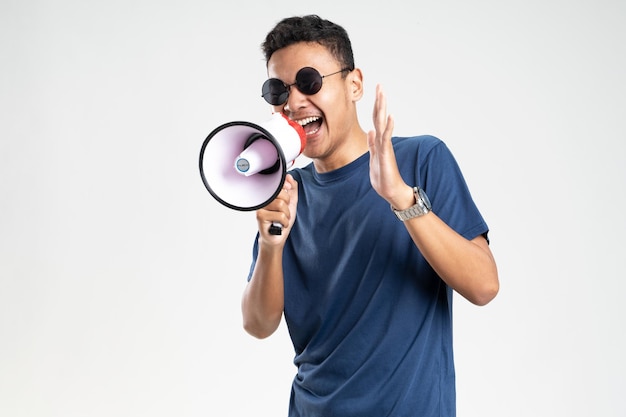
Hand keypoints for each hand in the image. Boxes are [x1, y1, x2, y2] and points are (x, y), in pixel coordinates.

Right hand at [256, 174, 297, 243]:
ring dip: (286, 214)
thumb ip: (292, 189)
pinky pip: (280, 215)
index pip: (276, 183)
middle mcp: (263, 199)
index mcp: (269, 194)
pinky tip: (280, 224)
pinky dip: (284, 221)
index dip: (284, 184)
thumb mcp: (291, 203)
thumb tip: (289, 177)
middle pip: (280, 193)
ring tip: (282, 219)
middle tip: (284, 211)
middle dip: (287, 203)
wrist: (277, 236)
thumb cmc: (281, 220)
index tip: (288, 188)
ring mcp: (260, 207)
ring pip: (281, 204)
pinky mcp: (260, 216)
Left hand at [367, 85, 412, 208]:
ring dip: (382, 108)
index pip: (376, 120)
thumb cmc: (383, 177)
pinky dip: (388, 126)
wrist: (391, 191)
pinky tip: (390, 116)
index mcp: (378, 141)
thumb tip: (370, 131)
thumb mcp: (374, 158)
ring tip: (383, 94)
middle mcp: (382, 141)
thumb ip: (372, 144)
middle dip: (380, 101)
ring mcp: (385, 146)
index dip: (376, 107)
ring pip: (382, 123)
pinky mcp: (386, 153)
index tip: (377, 93)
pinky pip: (386, 138)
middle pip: (380, 117)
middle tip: (380, 85)